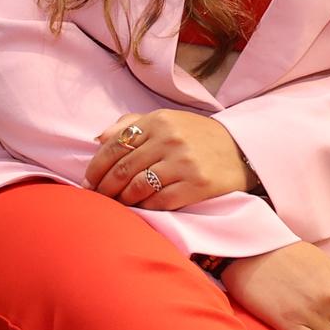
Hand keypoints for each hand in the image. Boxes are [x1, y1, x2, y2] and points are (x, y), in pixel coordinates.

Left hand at [84, 110, 255, 209]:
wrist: (240, 149)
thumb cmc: (196, 136)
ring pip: (138, 187)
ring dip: (122, 200)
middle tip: (97, 198)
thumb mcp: (165, 120)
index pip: (114, 147)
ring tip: (116, 205)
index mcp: (158, 121)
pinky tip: (140, 209)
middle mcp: (169, 139)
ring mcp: (183, 163)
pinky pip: (160, 201)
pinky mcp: (197, 185)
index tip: (88, 182)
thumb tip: (99, 139)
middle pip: (122, 169)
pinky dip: (145, 208)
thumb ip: (131, 124)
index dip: (95, 168)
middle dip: (104, 188)